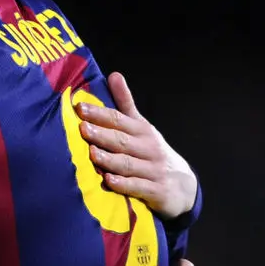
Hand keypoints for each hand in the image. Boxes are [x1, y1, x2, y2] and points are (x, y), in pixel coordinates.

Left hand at [76, 72, 196, 219]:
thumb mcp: (142, 126)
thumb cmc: (152, 152)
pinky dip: (124, 185)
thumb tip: (114, 74)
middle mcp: (148, 148)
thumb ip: (125, 103)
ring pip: (128, 164)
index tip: (80, 108)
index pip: (119, 120)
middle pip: (122, 141)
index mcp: (142, 131)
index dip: (100, 114)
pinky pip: (138, 187)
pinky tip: (109, 181)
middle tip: (82, 128)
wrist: (183, 186)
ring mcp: (153, 170)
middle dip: (102, 134)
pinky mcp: (156, 191)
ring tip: (91, 153)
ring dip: (109, 159)